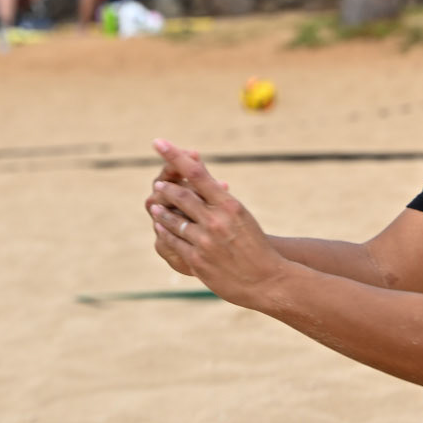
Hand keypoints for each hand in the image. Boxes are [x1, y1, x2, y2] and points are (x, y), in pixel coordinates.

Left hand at [145, 141, 285, 307]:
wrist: (267, 280)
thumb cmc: (254, 244)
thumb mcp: (241, 215)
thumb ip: (218, 197)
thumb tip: (198, 172)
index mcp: (229, 205)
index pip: (196, 173)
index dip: (175, 156)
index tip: (158, 142)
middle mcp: (216, 221)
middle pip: (181, 196)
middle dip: (167, 188)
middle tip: (158, 184)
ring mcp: (205, 241)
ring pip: (173, 220)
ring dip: (162, 211)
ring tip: (155, 206)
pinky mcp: (197, 260)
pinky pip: (174, 242)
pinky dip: (165, 232)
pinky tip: (160, 227)